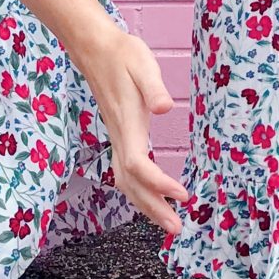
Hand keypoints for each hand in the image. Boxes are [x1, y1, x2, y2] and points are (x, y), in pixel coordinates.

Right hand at [75, 25, 187, 234]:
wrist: (96, 49)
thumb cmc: (123, 55)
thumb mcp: (143, 64)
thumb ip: (153, 87)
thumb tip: (166, 107)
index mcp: (127, 124)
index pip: (138, 165)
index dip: (158, 184)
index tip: (183, 195)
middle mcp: (119, 136)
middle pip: (130, 183)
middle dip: (152, 208)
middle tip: (177, 229)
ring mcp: (116, 138)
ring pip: (125, 182)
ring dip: (146, 205)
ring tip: (168, 223)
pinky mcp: (119, 135)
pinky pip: (125, 173)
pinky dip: (139, 191)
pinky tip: (152, 198)